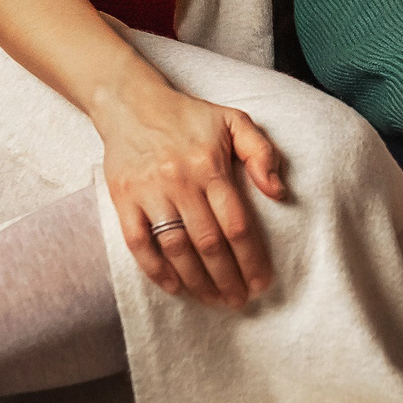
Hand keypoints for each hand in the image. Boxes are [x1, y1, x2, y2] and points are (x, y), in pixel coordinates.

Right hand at [98, 85, 288, 307]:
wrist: (131, 102)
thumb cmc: (189, 116)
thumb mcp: (234, 120)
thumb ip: (261, 153)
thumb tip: (278, 192)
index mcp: (210, 165)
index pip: (237, 224)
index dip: (251, 259)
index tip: (261, 282)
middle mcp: (180, 181)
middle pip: (209, 243)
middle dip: (227, 278)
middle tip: (239, 300)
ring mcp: (149, 192)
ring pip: (176, 248)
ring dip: (197, 280)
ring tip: (213, 299)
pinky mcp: (124, 199)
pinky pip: (139, 242)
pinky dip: (156, 269)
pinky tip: (175, 287)